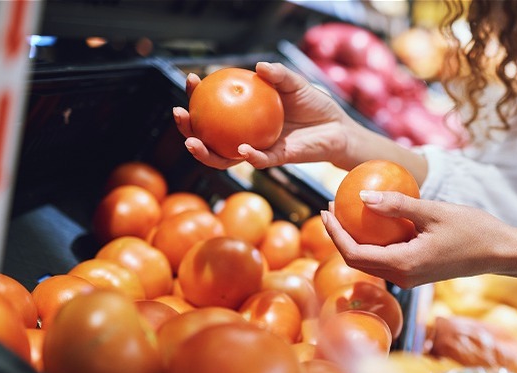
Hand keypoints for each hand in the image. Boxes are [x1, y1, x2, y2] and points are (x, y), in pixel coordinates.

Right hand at [173, 62, 352, 169]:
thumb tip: (258, 67)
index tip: (191, 80)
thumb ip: (278, 75)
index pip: (214, 106)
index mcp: (245, 114)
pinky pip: (257, 160)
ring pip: (223, 156)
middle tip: (179, 113)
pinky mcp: (276, 160)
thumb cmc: (314, 103)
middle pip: (207, 135)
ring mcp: (258, 148)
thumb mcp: (294, 83)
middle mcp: (245, 133)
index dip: (197, 95)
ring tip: (192, 142)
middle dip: (187, 127)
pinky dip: (248, 155)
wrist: (337, 128)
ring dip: (205, 153)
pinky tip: (241, 148)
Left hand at [320, 191, 516, 288]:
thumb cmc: (471, 229)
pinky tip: (373, 219)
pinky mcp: (415, 272)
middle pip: (356, 261)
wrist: (499, 253)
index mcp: (403, 264)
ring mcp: (408, 277)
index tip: (324, 209)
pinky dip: (373, 241)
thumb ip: (397, 204)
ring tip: (346, 210)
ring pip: (369, 262)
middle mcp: (402, 276)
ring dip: (353, 239)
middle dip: (338, 236)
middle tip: (330, 207)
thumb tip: (362, 196)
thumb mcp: (433, 211)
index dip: (334, 233)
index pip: (354, 253)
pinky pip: (385, 258)